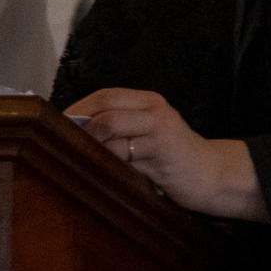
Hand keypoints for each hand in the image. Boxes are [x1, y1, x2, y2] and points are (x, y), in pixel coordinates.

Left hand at [63, 88, 269, 221]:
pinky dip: (108, 165)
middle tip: (61, 142)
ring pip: (112, 133)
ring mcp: (160, 135)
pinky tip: (99, 172)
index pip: (106, 95)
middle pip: (107, 110)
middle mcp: (155, 112)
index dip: (79, 108)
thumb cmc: (174, 154)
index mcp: (150, 101)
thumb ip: (121, 124)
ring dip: (91, 147)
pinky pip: (125, 160)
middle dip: (80, 126)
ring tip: (77, 158)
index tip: (57, 122)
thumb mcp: (150, 130)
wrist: (212, 175)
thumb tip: (74, 128)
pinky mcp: (162, 159)